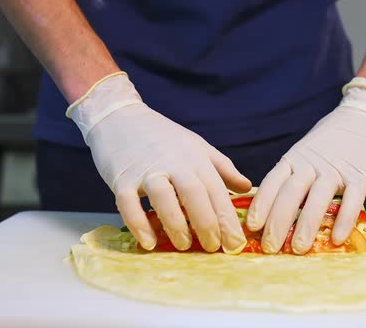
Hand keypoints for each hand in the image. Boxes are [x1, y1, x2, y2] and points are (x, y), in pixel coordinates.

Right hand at [67, 72, 251, 252]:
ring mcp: (147, 170)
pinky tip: (148, 243)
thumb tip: (246, 188)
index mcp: (195, 158)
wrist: (119, 117)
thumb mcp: (196, 146)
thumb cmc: (162, 136)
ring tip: (184, 245)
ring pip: (164, 198)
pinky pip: (129, 204)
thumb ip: (222, 168)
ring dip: (176, 225)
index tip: (236, 243)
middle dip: (207, 224)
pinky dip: (138, 225)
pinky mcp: (121, 178)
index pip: (216, 190)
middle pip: (195, 194)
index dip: (227, 219)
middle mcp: (173, 163)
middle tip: (214, 248)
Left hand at [246, 77, 365, 253]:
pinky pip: (351, 201)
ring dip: (306, 226)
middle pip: (290, 194)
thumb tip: (270, 211)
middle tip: (269, 247)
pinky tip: (337, 239)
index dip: (261, 204)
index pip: (272, 183)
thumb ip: (291, 178)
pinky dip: (343, 221)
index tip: (251, 226)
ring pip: (317, 199)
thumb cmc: (330, 144)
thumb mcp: (304, 154)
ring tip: (297, 249)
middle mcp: (311, 164)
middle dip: (278, 222)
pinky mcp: (360, 176)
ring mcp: (335, 170)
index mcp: (294, 159)